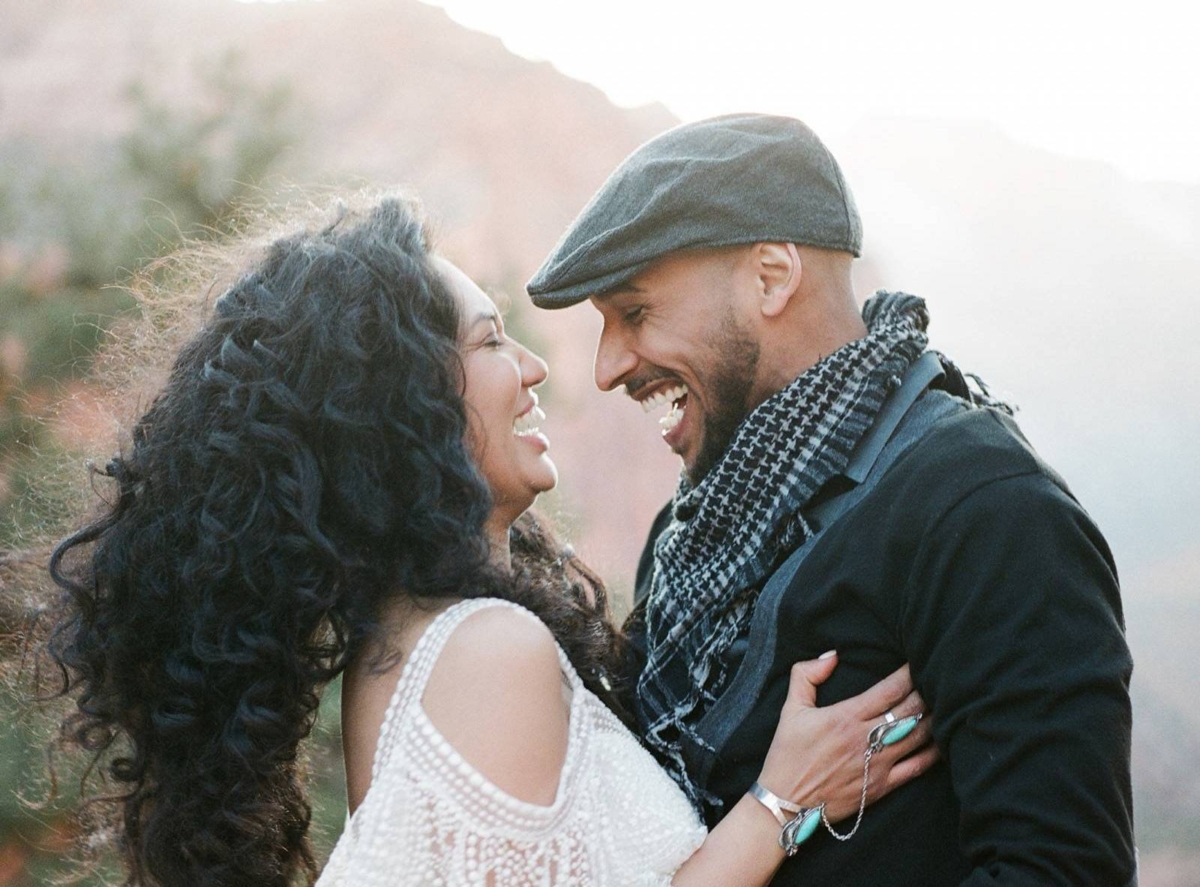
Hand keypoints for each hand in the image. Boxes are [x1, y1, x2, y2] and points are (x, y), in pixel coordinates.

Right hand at [756, 654, 938, 821]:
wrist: (786, 801)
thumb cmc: (788, 753)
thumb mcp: (790, 709)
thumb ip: (806, 675)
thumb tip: (832, 655)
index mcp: (846, 716)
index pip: (889, 689)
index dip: (908, 674)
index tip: (917, 662)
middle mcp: (866, 738)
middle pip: (909, 710)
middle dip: (926, 692)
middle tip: (936, 680)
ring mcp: (877, 764)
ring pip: (918, 736)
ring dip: (933, 718)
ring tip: (943, 705)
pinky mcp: (882, 786)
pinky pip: (917, 767)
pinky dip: (933, 753)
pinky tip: (941, 741)